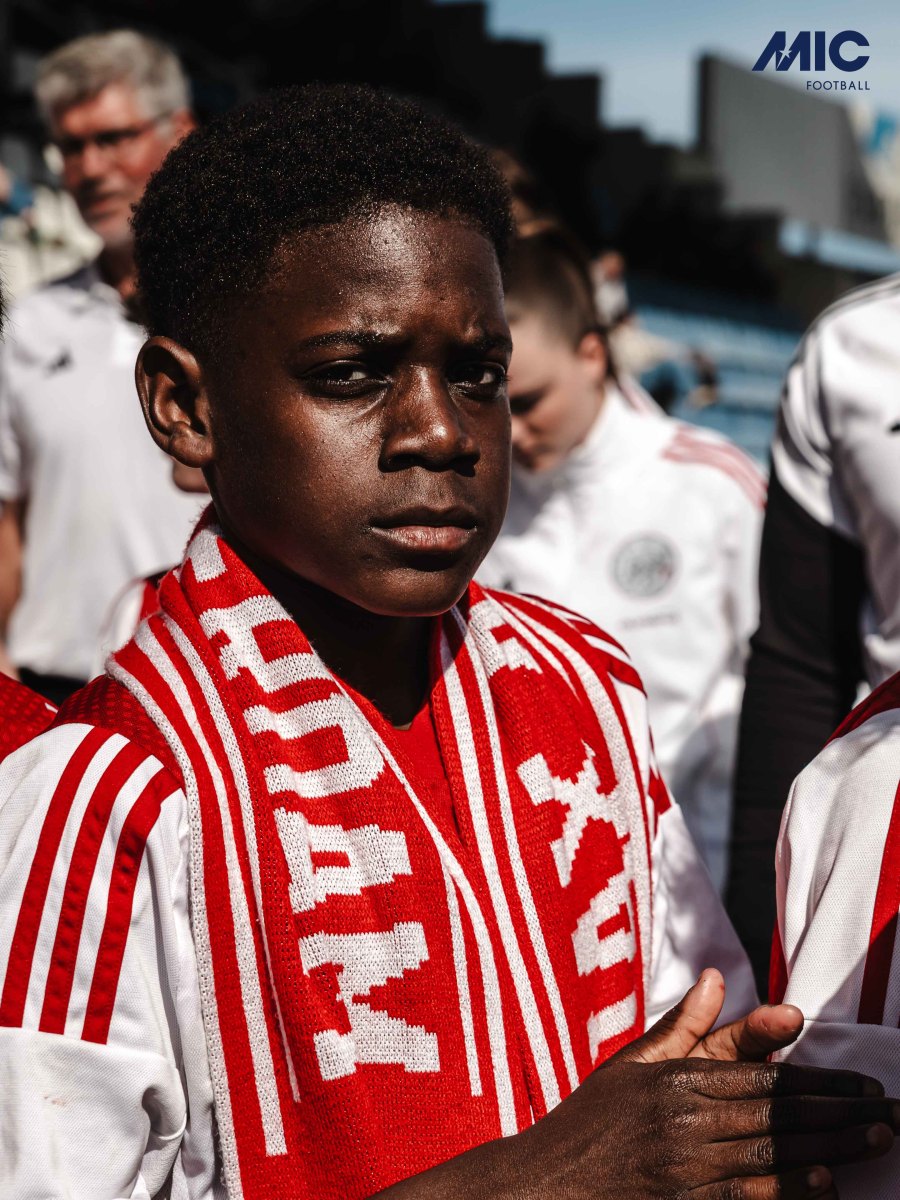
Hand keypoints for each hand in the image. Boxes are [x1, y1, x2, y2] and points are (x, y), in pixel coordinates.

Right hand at [502, 971, 897, 1199]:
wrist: (547, 1184)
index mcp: (675, 1080)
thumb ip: (683, 1026)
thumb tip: (715, 976)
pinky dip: (789, 1191)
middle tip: (888, 1115)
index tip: (861, 1084)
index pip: (761, 1075)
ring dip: (829, 1151)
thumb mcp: (631, 1064)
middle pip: (776, 1114)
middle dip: (838, 1114)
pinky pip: (748, 1197)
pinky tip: (825, 1186)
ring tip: (873, 1145)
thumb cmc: (593, 1120)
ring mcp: (685, 1170)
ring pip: (771, 1154)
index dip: (816, 1079)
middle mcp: (684, 1122)